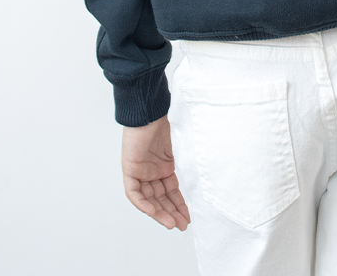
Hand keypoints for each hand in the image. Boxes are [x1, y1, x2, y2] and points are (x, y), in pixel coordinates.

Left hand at [121, 114, 190, 229]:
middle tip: (182, 225)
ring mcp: (141, 170)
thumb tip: (206, 174)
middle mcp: (152, 170)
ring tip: (172, 223)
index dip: (180, 204)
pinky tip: (154, 212)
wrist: (151, 110)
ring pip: (149, 199)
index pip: (171, 191)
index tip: (189, 216)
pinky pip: (134, 193)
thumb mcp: (182, 146)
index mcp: (165, 165)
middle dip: (172, 213)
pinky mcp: (130, 169)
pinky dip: (143, 203)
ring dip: (160, 212)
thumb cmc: (167, 121)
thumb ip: (188, 161)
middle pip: (161, 198)